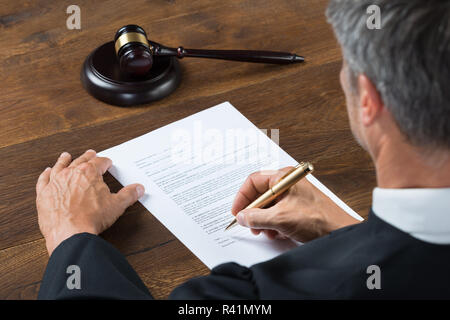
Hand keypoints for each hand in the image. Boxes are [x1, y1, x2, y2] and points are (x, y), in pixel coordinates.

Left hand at [36, 150, 144, 254]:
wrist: (70, 233)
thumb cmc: (91, 219)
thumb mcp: (117, 205)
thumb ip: (128, 195)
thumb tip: (138, 188)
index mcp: (89, 173)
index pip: (99, 162)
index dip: (105, 162)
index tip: (107, 163)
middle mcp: (71, 174)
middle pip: (80, 161)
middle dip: (87, 157)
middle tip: (90, 154)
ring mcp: (56, 183)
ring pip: (60, 166)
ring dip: (64, 160)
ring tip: (66, 156)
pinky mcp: (44, 194)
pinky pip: (43, 180)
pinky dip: (45, 175)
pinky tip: (46, 172)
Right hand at [231, 167, 359, 241]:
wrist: (339, 232)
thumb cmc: (318, 219)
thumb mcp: (280, 219)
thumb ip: (256, 217)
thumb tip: (242, 217)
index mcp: (283, 177)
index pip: (253, 181)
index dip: (242, 197)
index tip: (237, 212)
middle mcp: (287, 183)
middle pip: (260, 194)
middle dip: (253, 212)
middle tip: (250, 224)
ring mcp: (293, 195)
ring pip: (268, 206)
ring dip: (263, 220)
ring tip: (266, 231)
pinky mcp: (297, 207)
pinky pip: (278, 212)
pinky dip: (273, 223)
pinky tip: (277, 233)